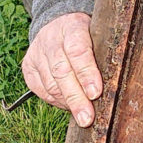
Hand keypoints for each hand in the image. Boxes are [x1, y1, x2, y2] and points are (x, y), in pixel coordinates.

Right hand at [22, 12, 103, 126]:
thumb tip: (113, 86)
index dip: (86, 73)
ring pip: (51, 85)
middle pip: (62, 72)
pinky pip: (41, 90)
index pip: (78, 51)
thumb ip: (104, 54)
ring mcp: (37, 53)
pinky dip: (56, 102)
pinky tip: (68, 106)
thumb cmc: (87, 35)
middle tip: (87, 118)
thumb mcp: (99, 34)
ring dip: (67, 103)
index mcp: (73, 26)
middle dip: (76, 98)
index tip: (95, 93)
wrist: (59, 24)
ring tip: (83, 115)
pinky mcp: (28, 67)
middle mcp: (51, 39)